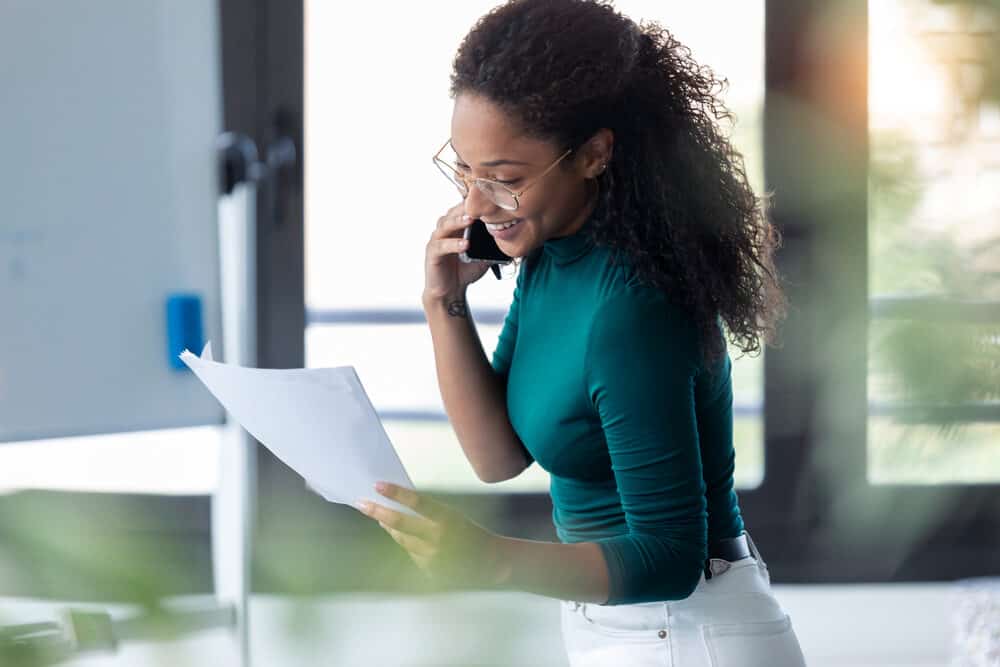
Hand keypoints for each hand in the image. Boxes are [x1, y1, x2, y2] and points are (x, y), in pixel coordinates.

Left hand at [357, 482, 509, 588]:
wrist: (490, 563)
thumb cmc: (469, 532)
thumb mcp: (453, 516)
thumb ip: (427, 512)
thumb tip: (396, 504)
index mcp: (449, 519)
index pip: (418, 502)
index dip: (396, 493)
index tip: (377, 485)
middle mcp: (439, 539)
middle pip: (400, 524)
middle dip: (378, 512)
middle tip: (361, 503)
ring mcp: (432, 558)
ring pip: (401, 540)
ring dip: (390, 528)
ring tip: (381, 518)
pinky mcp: (428, 571)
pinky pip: (410, 554)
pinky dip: (407, 545)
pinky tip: (411, 539)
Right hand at [423, 203, 489, 304]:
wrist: (451, 291)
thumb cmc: (466, 269)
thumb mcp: (483, 253)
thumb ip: (492, 242)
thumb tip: (511, 234)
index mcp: (458, 225)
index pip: (464, 208)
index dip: (475, 202)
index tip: (488, 196)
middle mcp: (445, 229)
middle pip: (454, 211)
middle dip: (466, 206)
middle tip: (479, 202)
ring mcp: (437, 239)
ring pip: (445, 224)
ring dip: (458, 220)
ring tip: (471, 219)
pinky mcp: (432, 253)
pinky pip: (441, 246)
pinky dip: (453, 244)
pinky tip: (465, 244)